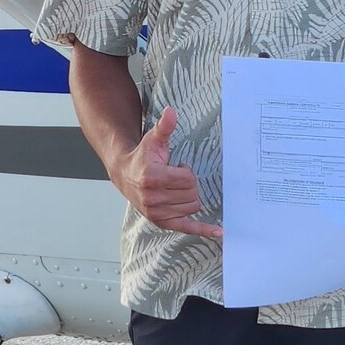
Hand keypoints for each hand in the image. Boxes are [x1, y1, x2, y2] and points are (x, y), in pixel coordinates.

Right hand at [112, 107, 219, 238]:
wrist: (125, 174)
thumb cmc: (143, 156)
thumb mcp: (153, 140)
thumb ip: (164, 127)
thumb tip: (171, 111)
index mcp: (153, 177)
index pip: (188, 179)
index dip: (186, 171)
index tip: (176, 166)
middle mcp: (153, 198)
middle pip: (192, 194)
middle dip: (189, 184)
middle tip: (174, 177)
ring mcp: (156, 212)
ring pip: (192, 207)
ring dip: (188, 196)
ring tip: (173, 188)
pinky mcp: (160, 221)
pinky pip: (186, 227)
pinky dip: (203, 230)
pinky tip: (219, 233)